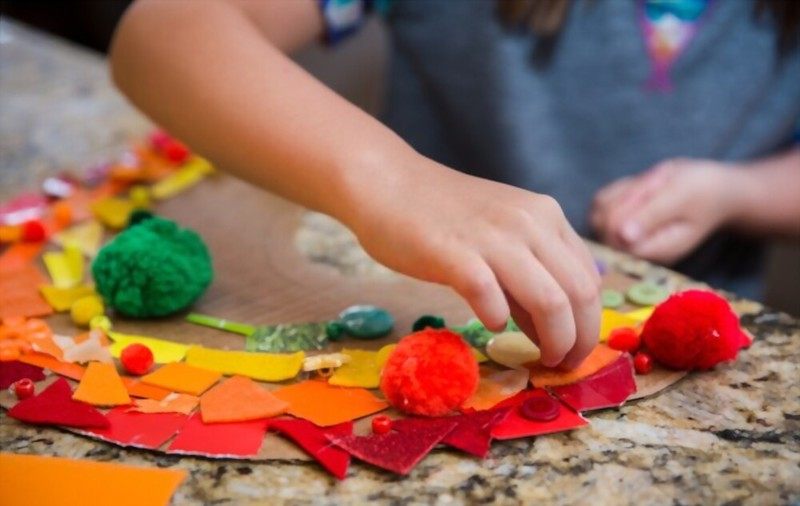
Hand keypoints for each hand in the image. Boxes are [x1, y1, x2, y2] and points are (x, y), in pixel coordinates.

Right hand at [347, 153, 600, 368]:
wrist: (387, 182)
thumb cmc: (442, 214)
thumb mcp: (501, 233)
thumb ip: (528, 275)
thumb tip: (551, 331)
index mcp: (545, 216)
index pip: (589, 279)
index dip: (590, 324)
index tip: (574, 350)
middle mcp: (529, 222)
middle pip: (579, 294)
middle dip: (580, 341)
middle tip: (563, 364)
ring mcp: (493, 237)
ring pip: (550, 301)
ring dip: (553, 342)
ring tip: (540, 358)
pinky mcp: (455, 254)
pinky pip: (491, 297)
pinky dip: (497, 319)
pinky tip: (489, 321)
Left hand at [591, 158, 736, 264]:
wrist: (714, 190)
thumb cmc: (703, 191)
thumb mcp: (682, 198)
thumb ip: (652, 217)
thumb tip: (623, 236)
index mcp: (655, 251)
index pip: (617, 237)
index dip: (627, 207)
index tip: (655, 188)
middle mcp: (635, 250)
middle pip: (603, 223)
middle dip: (626, 196)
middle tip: (658, 181)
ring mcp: (624, 237)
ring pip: (598, 211)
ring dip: (622, 190)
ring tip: (654, 184)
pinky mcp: (618, 222)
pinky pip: (600, 202)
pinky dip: (619, 188)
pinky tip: (643, 186)